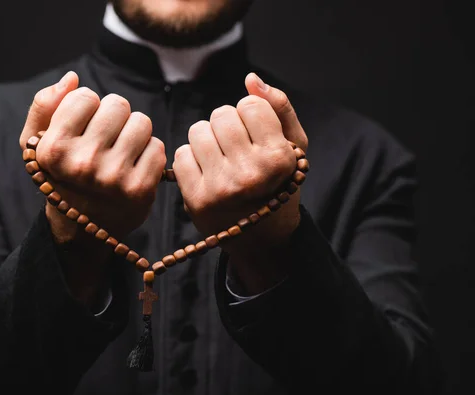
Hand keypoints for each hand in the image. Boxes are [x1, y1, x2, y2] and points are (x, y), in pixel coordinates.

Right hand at [19, 71, 165, 242]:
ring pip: (141, 122)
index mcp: (54, 149)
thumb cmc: (61, 177)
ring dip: (133, 133)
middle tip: (105, 140)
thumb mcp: (36, 145)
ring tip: (120, 152)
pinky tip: (133, 168)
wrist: (80, 228)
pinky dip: (148, 154)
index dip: (87, 108)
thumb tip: (72, 78)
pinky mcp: (142, 188)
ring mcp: (114, 177)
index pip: (85, 96)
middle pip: (118, 104)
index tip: (83, 128)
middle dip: (113, 117)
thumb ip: (44, 106)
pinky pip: (158, 146)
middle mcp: (83, 163)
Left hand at [173, 72, 307, 256]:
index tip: (257, 137)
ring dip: (207, 139)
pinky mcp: (196, 199)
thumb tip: (251, 78)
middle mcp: (249, 173)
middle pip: (221, 114)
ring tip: (221, 159)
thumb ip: (278, 108)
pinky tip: (207, 174)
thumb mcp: (293, 147)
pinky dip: (191, 160)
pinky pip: (181, 154)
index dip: (252, 116)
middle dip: (228, 125)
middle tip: (237, 149)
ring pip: (197, 130)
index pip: (249, 105)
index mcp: (278, 158)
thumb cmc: (278, 184)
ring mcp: (220, 187)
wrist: (262, 236)